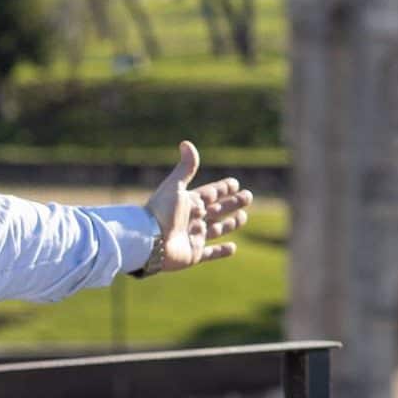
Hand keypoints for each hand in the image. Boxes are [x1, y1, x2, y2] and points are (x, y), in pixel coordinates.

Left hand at [140, 140, 254, 275]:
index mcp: (189, 203)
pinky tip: (233, 247)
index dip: (222, 188)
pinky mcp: (194, 254)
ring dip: (230, 223)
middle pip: (217, 209)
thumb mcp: (175, 187)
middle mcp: (192, 220)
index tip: (234, 183)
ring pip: (217, 229)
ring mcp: (194, 237)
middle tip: (248, 196)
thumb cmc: (161, 212)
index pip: (210, 193)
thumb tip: (186, 143)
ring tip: (243, 217)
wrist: (149, 242)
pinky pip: (211, 253)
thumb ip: (186, 167)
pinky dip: (222, 251)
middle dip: (232, 203)